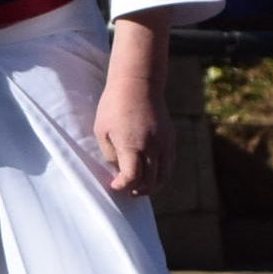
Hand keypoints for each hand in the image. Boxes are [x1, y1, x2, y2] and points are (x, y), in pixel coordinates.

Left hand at [93, 17, 170, 197]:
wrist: (139, 83)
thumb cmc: (114, 105)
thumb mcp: (102, 130)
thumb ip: (110, 154)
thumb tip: (118, 170)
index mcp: (131, 145)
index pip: (132, 178)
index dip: (122, 186)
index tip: (114, 184)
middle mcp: (152, 146)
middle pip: (150, 181)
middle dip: (137, 190)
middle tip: (127, 190)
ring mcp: (164, 143)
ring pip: (163, 176)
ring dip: (151, 185)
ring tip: (139, 186)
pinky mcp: (170, 138)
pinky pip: (169, 163)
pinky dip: (160, 173)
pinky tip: (150, 172)